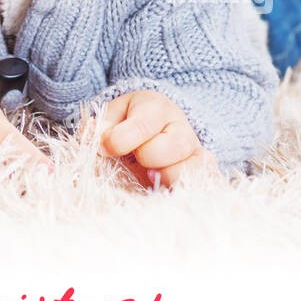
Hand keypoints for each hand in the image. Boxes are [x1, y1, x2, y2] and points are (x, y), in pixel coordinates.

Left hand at [87, 90, 218, 188]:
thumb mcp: (111, 117)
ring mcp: (197, 153)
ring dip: (165, 179)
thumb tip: (95, 138)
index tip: (105, 148)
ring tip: (150, 176)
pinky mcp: (204, 175)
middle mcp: (182, 129)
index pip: (142, 125)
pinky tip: (164, 191)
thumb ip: (100, 126)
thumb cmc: (128, 125)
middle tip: (136, 158)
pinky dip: (184, 192)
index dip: (119, 141)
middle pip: (169, 148)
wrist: (155, 131)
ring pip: (189, 171)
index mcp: (156, 108)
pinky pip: (205, 186)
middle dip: (145, 157)